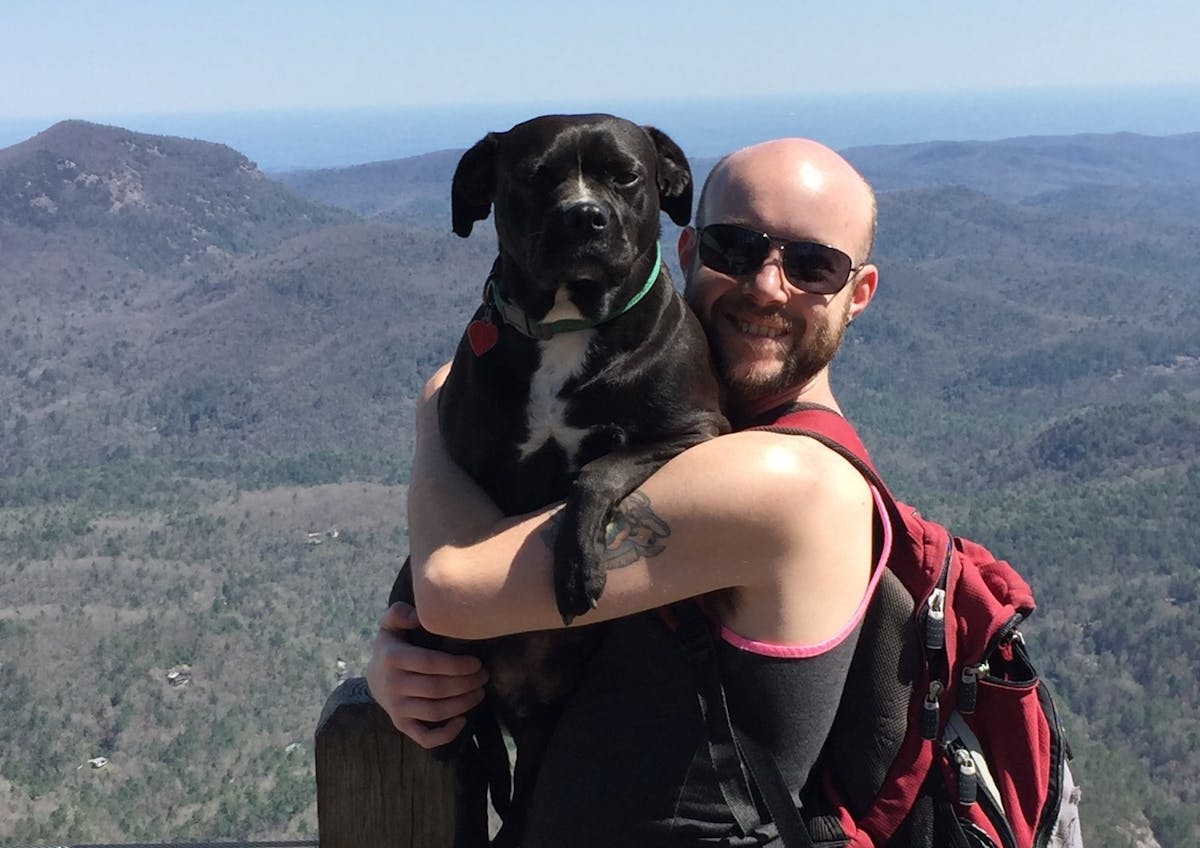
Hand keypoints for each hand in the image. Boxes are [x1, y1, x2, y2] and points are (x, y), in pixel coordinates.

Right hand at [365, 601, 488, 747]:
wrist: (373, 677)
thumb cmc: (392, 646)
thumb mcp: (391, 624)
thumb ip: (400, 613)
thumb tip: (418, 614)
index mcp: (393, 658)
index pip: (430, 663)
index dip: (457, 665)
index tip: (477, 663)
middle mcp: (392, 685)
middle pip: (437, 689)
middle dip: (466, 684)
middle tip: (484, 677)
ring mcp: (396, 708)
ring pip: (435, 712)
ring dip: (463, 704)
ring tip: (480, 692)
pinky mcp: (401, 725)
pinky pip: (425, 737)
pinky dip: (446, 734)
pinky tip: (463, 720)